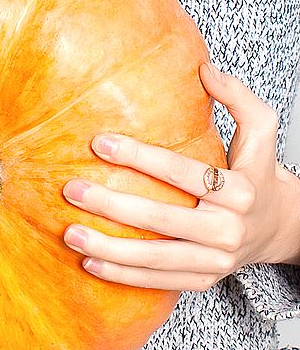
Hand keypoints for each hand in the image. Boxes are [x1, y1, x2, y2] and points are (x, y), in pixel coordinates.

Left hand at [61, 62, 299, 290]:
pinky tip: (89, 264)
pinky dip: (121, 276)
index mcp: (239, 190)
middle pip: (160, 218)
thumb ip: (237, 98)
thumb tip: (204, 68)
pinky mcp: (202, 280)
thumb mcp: (262, 132)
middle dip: (111, 205)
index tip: (98, 143)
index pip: (181, 172)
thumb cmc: (259, 176)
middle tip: (71, 189)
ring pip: (154, 258)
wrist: (280, 228)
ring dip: (107, 248)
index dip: (138, 156)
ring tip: (70, 233)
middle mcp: (227, 229)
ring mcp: (214, 260)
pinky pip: (157, 281)